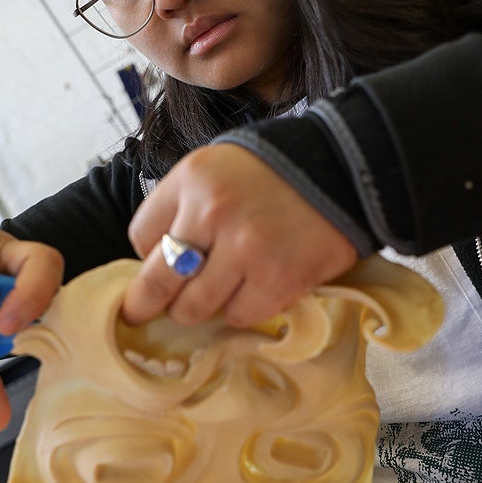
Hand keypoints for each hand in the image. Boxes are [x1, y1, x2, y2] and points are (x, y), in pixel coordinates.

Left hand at [122, 143, 357, 327]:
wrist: (341, 169)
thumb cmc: (269, 171)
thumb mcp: (213, 167)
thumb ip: (179, 205)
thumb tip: (151, 260)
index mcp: (193, 179)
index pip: (140, 237)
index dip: (146, 255)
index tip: (154, 265)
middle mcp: (214, 212)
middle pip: (156, 284)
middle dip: (148, 303)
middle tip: (146, 312)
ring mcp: (247, 250)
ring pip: (194, 309)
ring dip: (197, 307)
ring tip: (212, 292)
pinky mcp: (280, 280)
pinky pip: (237, 316)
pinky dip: (239, 308)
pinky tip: (250, 287)